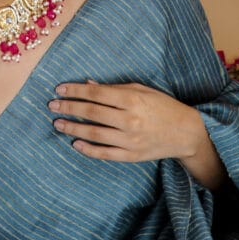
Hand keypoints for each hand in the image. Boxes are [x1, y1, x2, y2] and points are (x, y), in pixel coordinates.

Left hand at [49, 80, 211, 164]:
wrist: (186, 132)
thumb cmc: (164, 107)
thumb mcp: (142, 90)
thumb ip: (115, 88)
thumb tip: (87, 84)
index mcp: (132, 99)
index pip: (96, 94)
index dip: (75, 91)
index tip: (59, 89)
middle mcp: (130, 120)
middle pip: (92, 113)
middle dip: (69, 108)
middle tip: (52, 106)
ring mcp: (130, 139)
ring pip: (95, 134)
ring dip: (73, 128)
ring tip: (58, 123)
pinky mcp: (131, 155)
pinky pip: (104, 153)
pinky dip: (88, 149)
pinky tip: (75, 143)